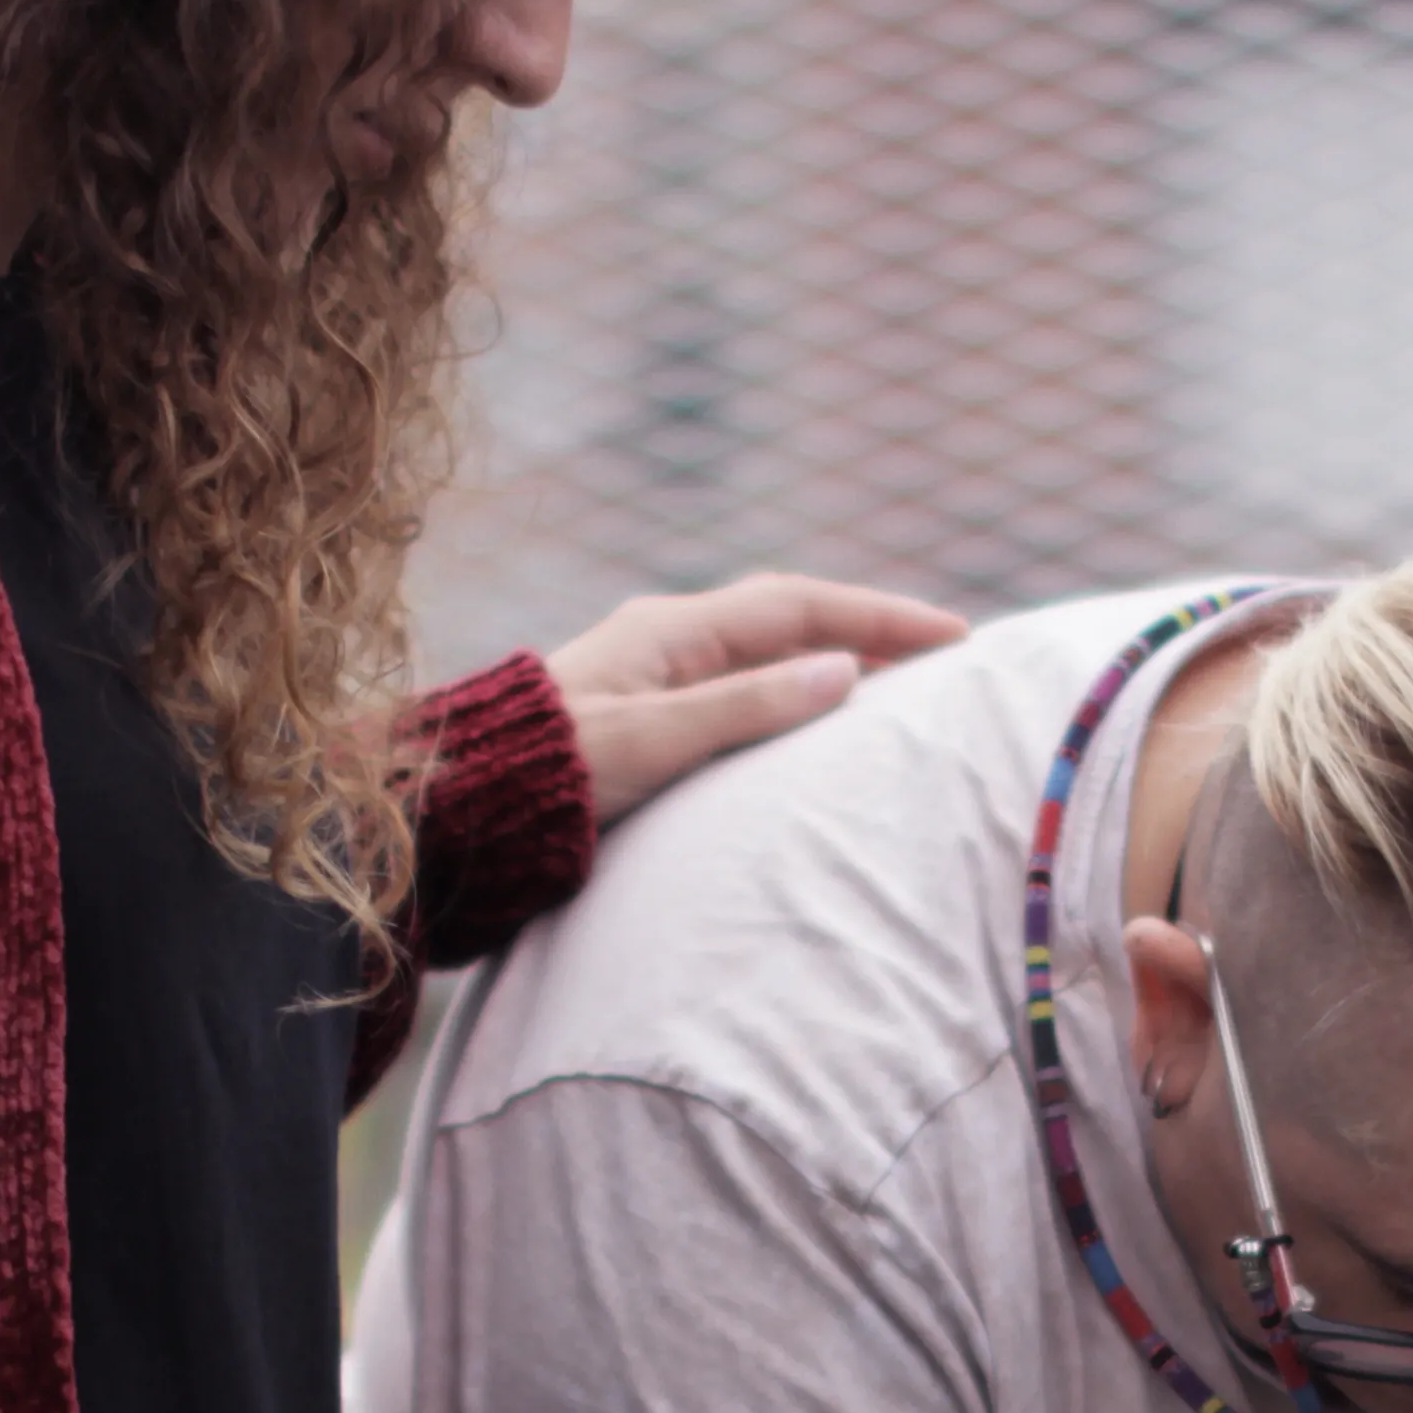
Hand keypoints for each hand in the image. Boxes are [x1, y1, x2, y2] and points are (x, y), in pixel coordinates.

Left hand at [545, 572, 963, 820]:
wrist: (460, 806)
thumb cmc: (546, 775)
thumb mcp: (652, 741)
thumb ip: (746, 707)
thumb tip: (844, 672)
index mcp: (671, 630)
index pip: (800, 606)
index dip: (880, 616)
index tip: (952, 635)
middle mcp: (667, 641)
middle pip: (789, 619)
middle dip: (866, 630)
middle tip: (939, 655)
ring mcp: (655, 675)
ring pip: (767, 653)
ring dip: (832, 661)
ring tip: (898, 689)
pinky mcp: (646, 715)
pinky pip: (742, 688)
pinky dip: (794, 694)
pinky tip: (818, 724)